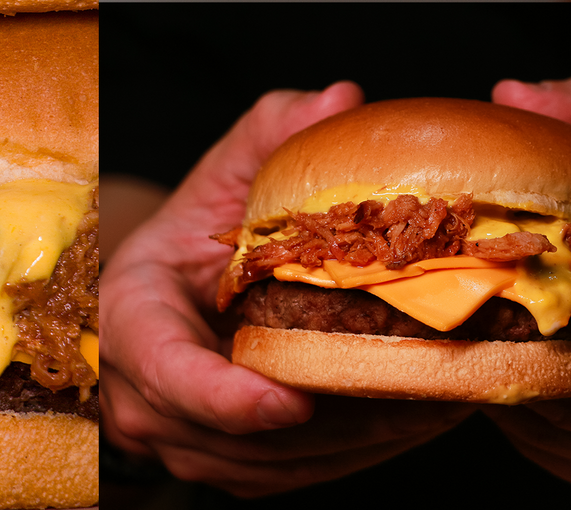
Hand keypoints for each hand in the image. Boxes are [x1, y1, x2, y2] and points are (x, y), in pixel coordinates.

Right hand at [100, 82, 475, 494]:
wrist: (174, 286)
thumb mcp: (228, 168)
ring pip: (276, 465)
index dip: (230, 398)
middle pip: (240, 434)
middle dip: (334, 420)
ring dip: (360, 442)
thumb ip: (274, 129)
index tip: (294, 399)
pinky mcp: (232, 468)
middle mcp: (147, 400)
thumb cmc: (199, 229)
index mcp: (131, 322)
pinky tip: (422, 418)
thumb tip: (339, 99)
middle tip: (417, 389)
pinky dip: (361, 453)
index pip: (171, 375)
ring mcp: (187, 444)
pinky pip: (298, 474)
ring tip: (439, 402)